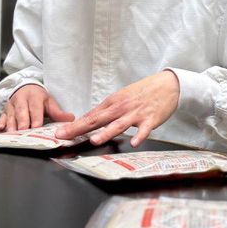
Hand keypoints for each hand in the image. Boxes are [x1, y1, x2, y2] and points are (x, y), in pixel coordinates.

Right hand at [0, 84, 74, 131]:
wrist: (25, 88)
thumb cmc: (38, 98)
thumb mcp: (49, 102)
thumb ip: (58, 112)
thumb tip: (71, 119)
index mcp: (34, 97)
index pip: (35, 109)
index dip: (36, 119)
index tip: (37, 127)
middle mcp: (21, 100)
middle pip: (21, 113)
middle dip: (22, 123)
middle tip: (24, 133)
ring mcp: (12, 105)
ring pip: (11, 116)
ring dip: (11, 125)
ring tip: (13, 135)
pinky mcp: (5, 110)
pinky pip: (1, 116)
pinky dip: (1, 123)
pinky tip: (1, 129)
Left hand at [55, 70, 179, 146]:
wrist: (167, 84)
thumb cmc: (143, 92)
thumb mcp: (121, 98)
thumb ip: (107, 111)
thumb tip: (90, 120)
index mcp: (112, 103)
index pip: (90, 115)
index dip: (74, 125)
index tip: (60, 132)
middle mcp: (121, 107)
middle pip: (98, 119)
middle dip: (79, 128)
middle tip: (64, 136)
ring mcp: (135, 113)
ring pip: (118, 124)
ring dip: (106, 132)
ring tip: (94, 140)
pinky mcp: (150, 119)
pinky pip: (144, 129)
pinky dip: (139, 136)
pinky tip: (134, 143)